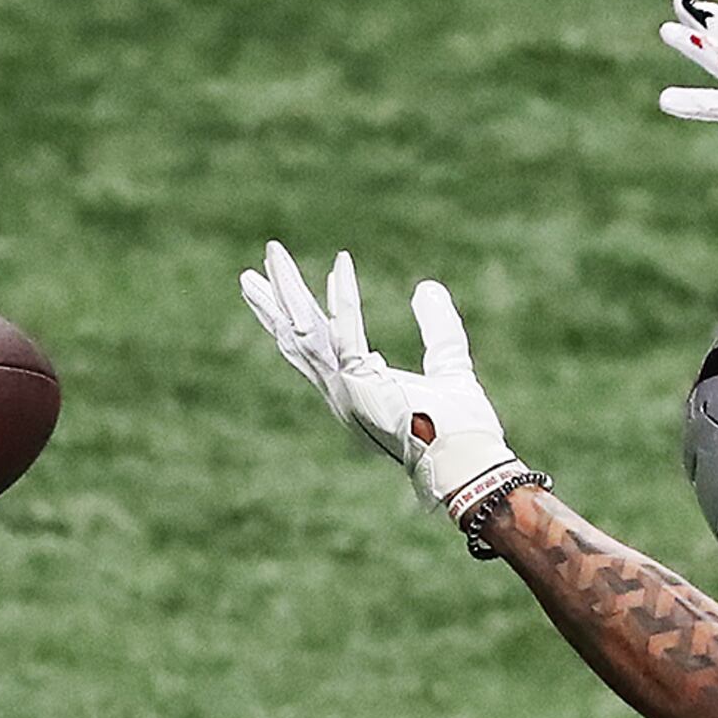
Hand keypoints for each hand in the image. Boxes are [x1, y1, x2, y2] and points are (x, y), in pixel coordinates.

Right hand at [240, 245, 516, 506]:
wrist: (470, 464)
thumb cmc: (462, 427)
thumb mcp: (449, 364)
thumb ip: (438, 327)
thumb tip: (426, 287)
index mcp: (356, 392)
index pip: (320, 348)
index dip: (309, 313)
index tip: (295, 286)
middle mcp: (342, 393)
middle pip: (296, 340)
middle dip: (272, 304)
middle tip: (247, 273)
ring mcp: (346, 390)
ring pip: (305, 331)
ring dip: (288, 290)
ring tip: (271, 254)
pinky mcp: (361, 384)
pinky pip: (347, 332)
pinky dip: (344, 298)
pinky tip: (342, 264)